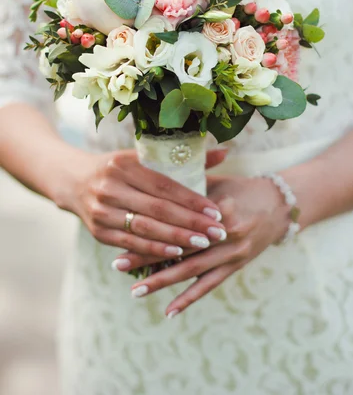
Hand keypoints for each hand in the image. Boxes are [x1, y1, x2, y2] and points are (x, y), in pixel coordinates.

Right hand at [59, 148, 227, 261]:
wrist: (73, 181)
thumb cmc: (118, 167)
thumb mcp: (143, 157)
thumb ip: (184, 160)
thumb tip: (224, 153)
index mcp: (125, 164)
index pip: (165, 186)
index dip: (192, 200)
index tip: (216, 211)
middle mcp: (111, 186)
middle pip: (158, 209)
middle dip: (191, 223)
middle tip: (218, 233)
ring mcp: (102, 210)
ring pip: (145, 229)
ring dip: (176, 240)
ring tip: (203, 245)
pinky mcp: (98, 231)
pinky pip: (130, 244)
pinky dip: (154, 250)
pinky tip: (176, 254)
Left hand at [128, 174, 290, 314]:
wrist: (281, 206)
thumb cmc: (243, 188)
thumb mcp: (218, 182)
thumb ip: (188, 188)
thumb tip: (152, 187)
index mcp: (219, 208)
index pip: (178, 219)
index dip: (151, 226)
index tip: (123, 230)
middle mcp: (226, 234)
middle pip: (180, 247)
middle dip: (147, 256)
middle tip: (118, 264)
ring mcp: (233, 253)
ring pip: (192, 271)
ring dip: (162, 282)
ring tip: (135, 291)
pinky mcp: (236, 266)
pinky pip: (209, 285)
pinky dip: (189, 299)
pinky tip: (169, 311)